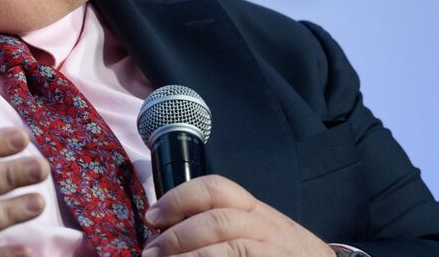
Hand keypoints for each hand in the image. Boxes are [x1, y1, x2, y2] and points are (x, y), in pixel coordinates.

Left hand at [141, 175, 333, 256]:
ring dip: (186, 255)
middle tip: (151, 252)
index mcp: (255, 210)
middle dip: (176, 235)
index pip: (215, 188)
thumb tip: (169, 232)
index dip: (179, 198)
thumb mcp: (260, 232)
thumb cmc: (286, 256)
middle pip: (215, 219)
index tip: (153, 216)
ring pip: (224, 246)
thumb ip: (225, 227)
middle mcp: (265, 225)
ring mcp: (272, 249)